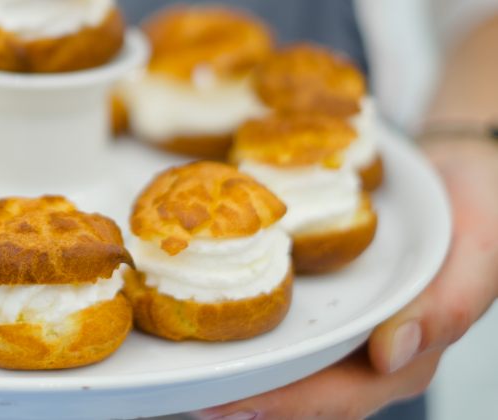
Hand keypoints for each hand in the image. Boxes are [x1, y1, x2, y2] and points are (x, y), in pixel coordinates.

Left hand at [196, 138, 497, 418]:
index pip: (337, 398)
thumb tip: (390, 353)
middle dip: (241, 400)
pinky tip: (202, 326)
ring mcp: (341, 334)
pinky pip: (280, 330)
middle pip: (298, 395)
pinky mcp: (322, 308)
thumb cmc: (477, 213)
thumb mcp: (477, 249)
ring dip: (235, 375)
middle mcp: (366, 356)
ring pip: (284, 370)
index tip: (226, 405)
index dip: (281, 406)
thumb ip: (447, 305)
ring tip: (180, 376)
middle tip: (185, 397)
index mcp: (405, 357)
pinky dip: (242, 334)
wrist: (461, 174)